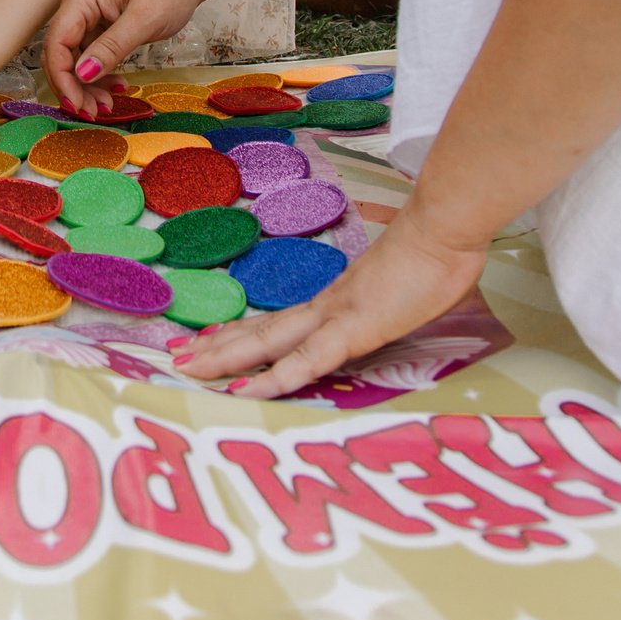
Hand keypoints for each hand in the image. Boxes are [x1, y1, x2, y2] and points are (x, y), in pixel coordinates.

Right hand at [41, 0, 203, 104]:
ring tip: (108, 104)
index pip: (56, 41)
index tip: (77, 102)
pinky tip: (116, 87)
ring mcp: (87, 18)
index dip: (61, 76)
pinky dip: (99, 77)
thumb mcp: (144, 19)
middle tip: (93, 111)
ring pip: (74, 60)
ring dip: (87, 86)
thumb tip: (83, 74)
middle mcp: (78, 6)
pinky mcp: (98, 28)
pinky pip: (90, 58)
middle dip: (73, 86)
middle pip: (60, 54)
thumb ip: (112, 46)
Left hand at [168, 207, 488, 397]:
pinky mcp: (352, 329)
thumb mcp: (403, 289)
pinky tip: (246, 390)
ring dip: (225, 356)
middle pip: (259, 329)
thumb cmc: (433, 256)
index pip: (278, 320)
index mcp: (335, 301)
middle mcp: (324, 307)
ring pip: (267, 340)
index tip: (210, 339)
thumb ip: (387, 301)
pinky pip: (306, 361)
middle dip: (216, 345)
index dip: (243, 332)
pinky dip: (274, 377)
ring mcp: (334, 316)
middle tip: (176, 354)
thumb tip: (387, 306)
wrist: (444, 229)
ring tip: (188, 367)